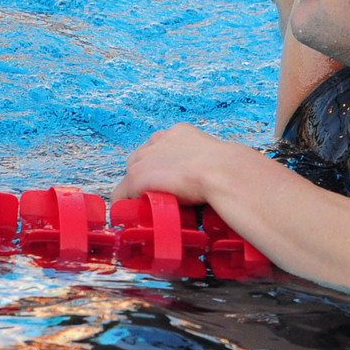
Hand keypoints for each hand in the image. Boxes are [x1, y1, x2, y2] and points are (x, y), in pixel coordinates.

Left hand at [111, 123, 237, 204]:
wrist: (221, 171)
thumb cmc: (228, 169)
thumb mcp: (216, 159)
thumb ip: (206, 163)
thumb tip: (216, 179)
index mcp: (179, 132)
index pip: (160, 149)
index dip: (163, 168)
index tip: (170, 182)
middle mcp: (159, 140)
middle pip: (141, 160)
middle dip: (148, 176)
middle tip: (160, 195)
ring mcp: (145, 158)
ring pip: (131, 176)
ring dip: (137, 190)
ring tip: (148, 207)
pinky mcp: (137, 177)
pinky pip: (121, 193)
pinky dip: (125, 205)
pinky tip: (133, 217)